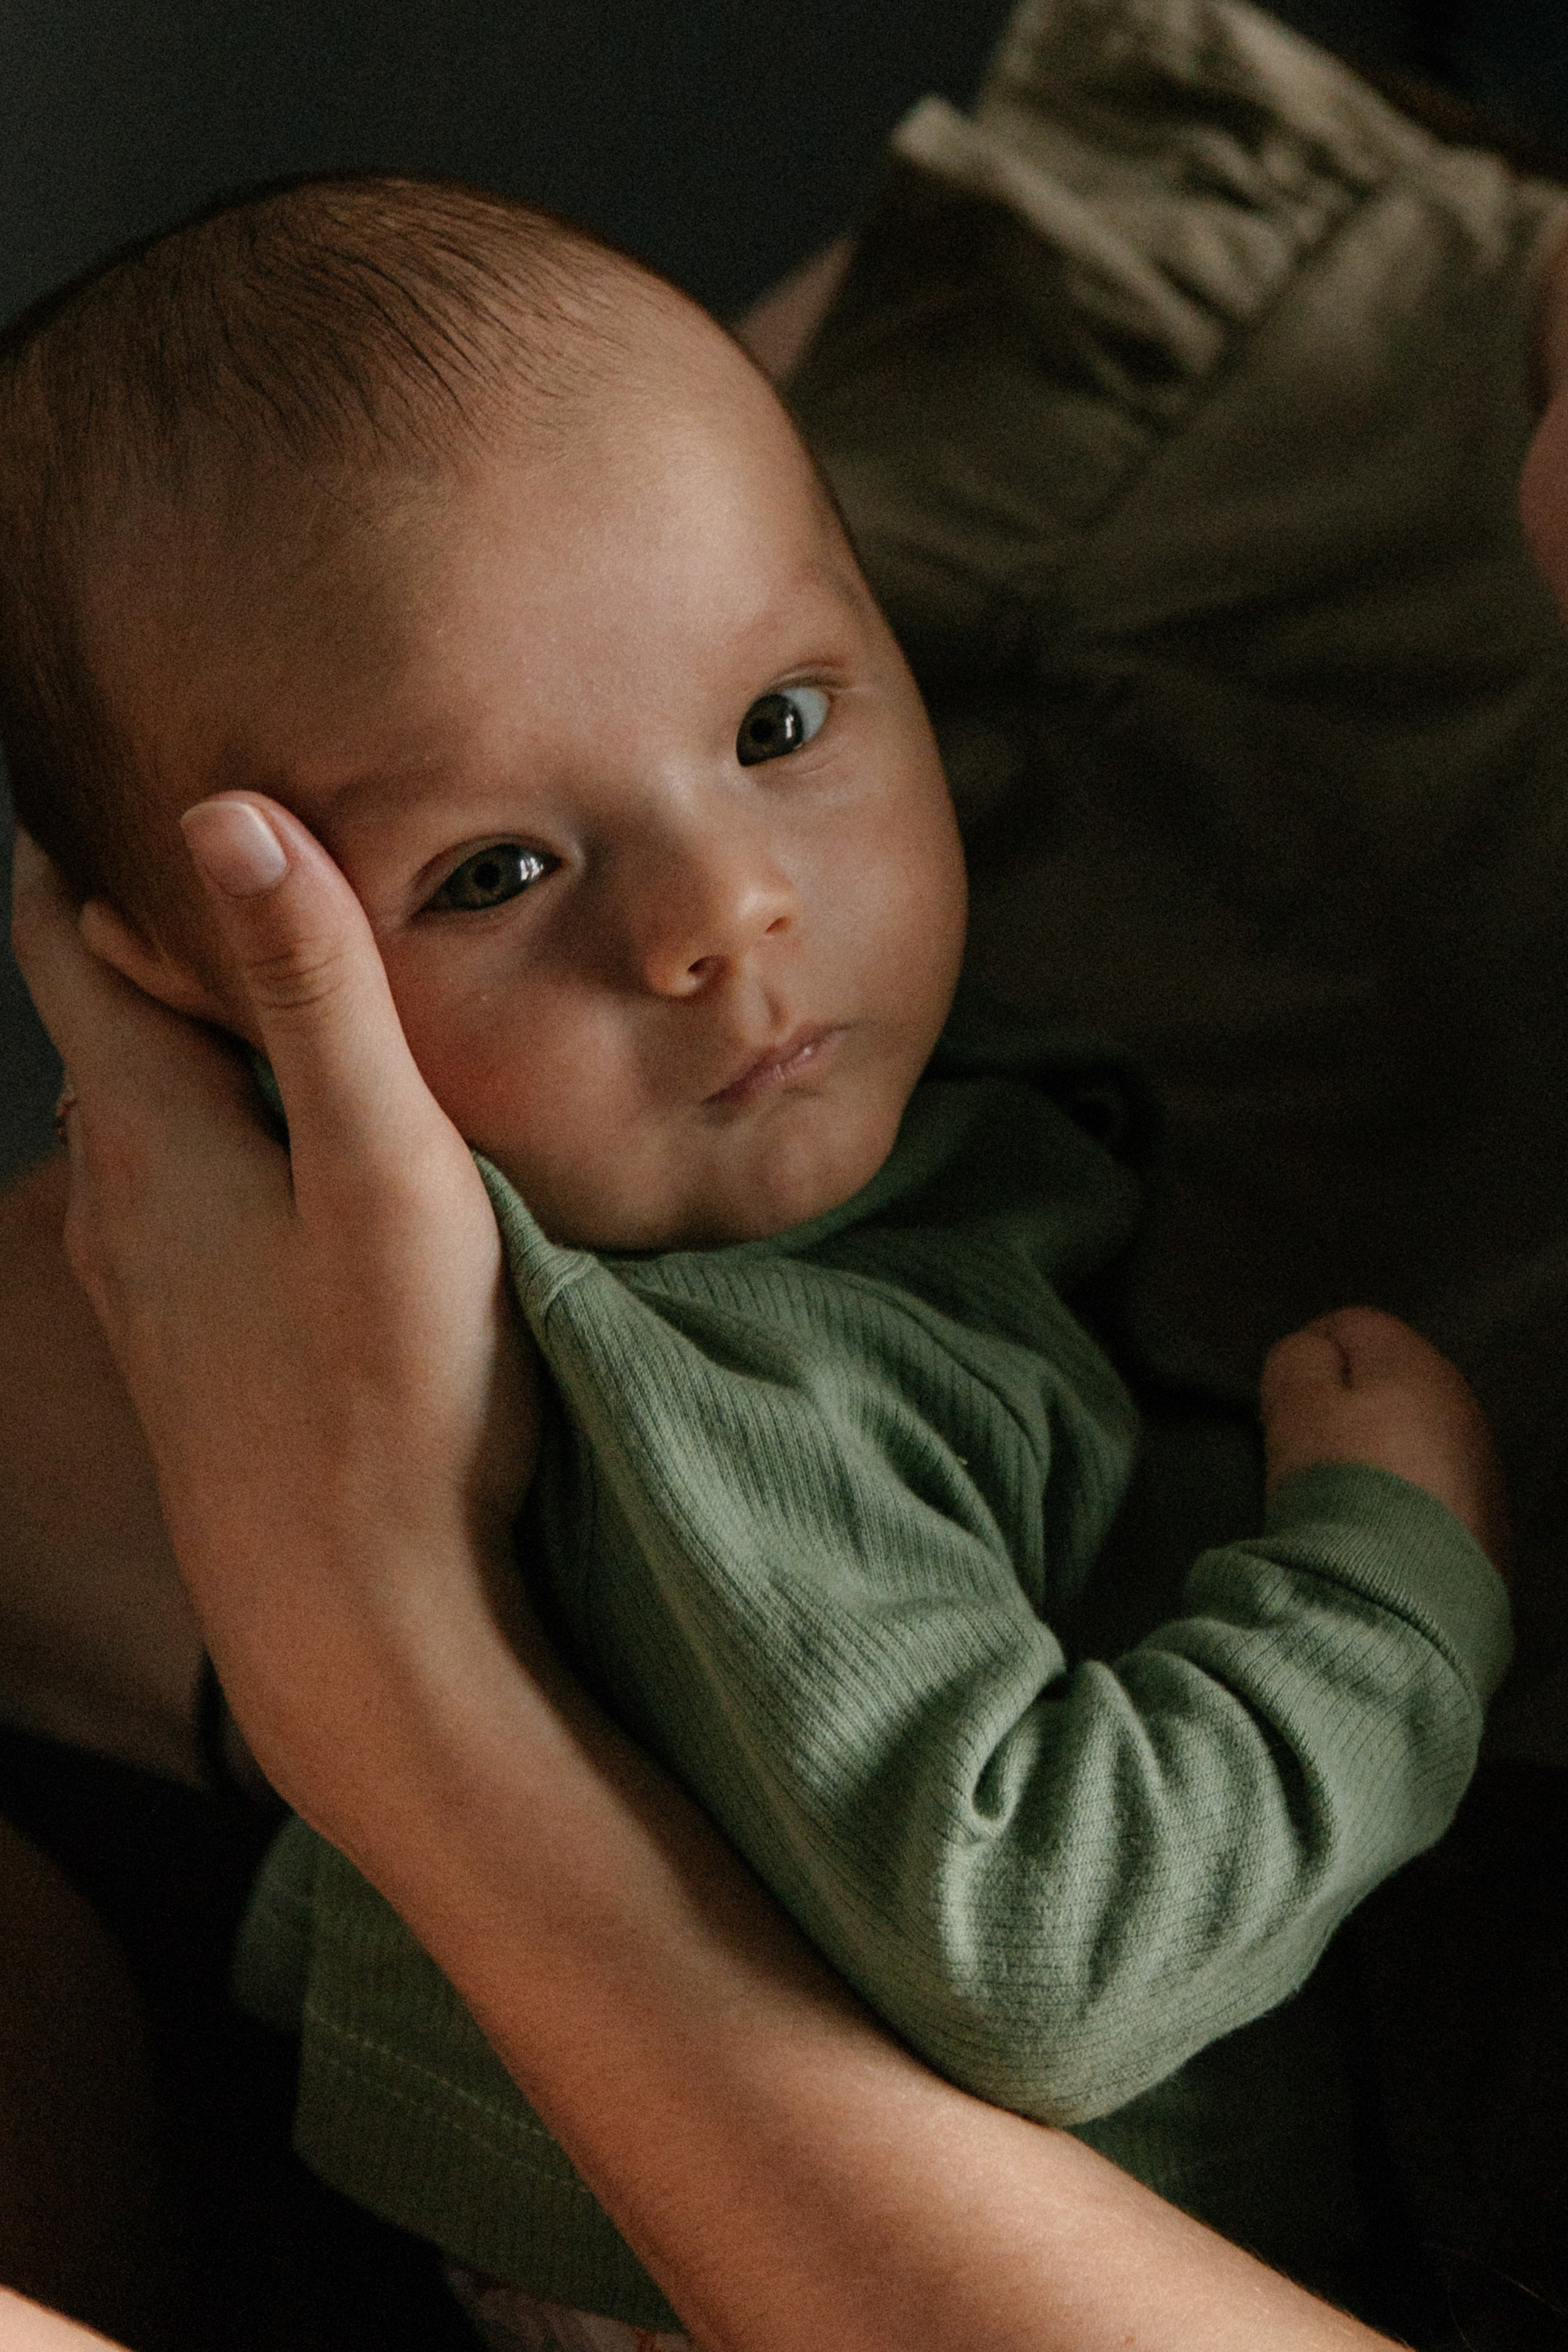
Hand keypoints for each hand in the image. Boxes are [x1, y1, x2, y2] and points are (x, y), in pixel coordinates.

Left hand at [9, 799, 538, 1820]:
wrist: (361, 1624)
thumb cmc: (388, 1393)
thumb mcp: (380, 1167)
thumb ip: (313, 992)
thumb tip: (225, 811)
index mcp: (153, 1135)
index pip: (74, 947)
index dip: (81, 851)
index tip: (109, 770)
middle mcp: (123, 1206)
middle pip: (105, 1028)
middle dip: (147, 935)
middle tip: (230, 851)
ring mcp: (151, 1296)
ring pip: (142, 1123)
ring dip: (183, 1045)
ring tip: (258, 992)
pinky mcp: (197, 1361)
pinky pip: (179, 1205)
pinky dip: (214, 1139)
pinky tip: (284, 1168)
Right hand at [1261, 1307, 1508, 1571]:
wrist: (1397, 1593)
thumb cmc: (1338, 1482)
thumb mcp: (1295, 1404)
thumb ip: (1298, 1359)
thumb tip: (1314, 1353)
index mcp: (1415, 1363)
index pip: (1352, 1325)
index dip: (1306, 1354)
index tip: (1279, 1401)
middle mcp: (1463, 1403)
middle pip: (1392, 1380)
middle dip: (1348, 1401)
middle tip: (1305, 1446)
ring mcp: (1483, 1464)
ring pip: (1418, 1434)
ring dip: (1382, 1448)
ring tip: (1343, 1492)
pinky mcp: (1489, 1521)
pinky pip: (1436, 1487)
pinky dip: (1408, 1494)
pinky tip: (1381, 1525)